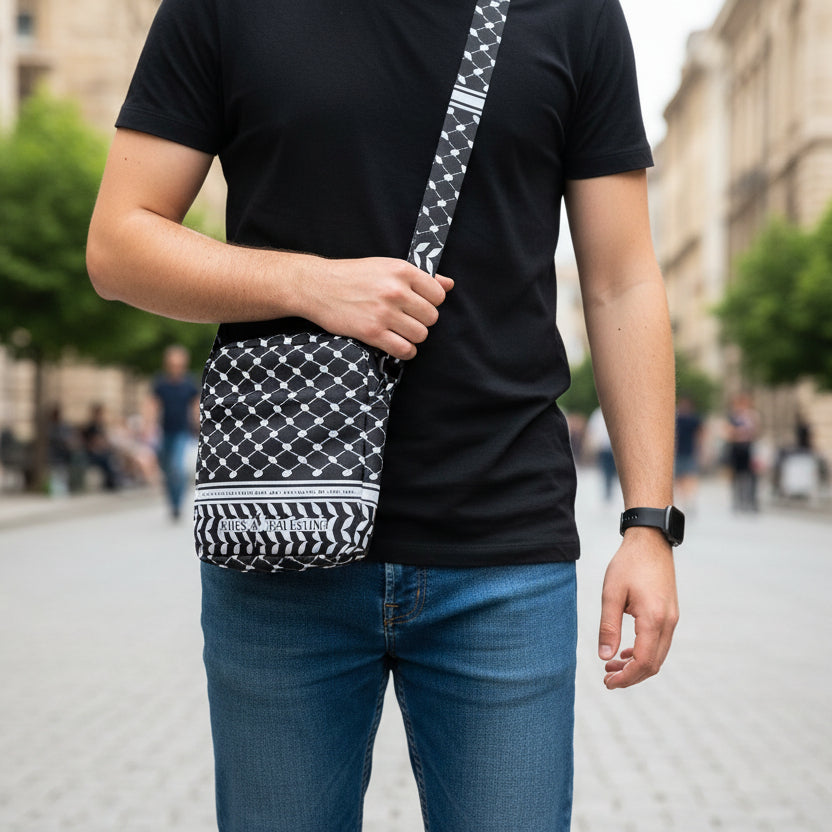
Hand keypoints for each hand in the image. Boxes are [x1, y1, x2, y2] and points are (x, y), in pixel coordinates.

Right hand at [297, 256, 453, 359]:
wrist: (318, 286)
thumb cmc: (353, 276)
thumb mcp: (387, 266)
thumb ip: (420, 277)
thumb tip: (448, 284)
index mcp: (402, 270)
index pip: (438, 296)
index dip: (430, 303)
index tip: (417, 304)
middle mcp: (396, 290)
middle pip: (431, 318)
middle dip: (421, 321)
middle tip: (405, 319)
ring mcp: (384, 312)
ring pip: (420, 335)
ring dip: (412, 337)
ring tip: (399, 331)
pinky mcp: (372, 332)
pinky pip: (404, 349)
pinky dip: (405, 351)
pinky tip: (396, 344)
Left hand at [598, 527, 678, 688]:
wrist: (650, 541)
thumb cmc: (628, 564)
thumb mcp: (611, 594)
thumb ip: (608, 626)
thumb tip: (605, 657)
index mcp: (654, 619)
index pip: (643, 662)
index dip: (626, 678)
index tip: (607, 682)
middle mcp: (668, 622)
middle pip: (653, 664)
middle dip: (631, 677)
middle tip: (607, 680)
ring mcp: (672, 618)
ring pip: (658, 654)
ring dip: (637, 665)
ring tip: (612, 666)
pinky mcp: (670, 613)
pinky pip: (660, 642)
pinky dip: (644, 652)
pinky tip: (625, 652)